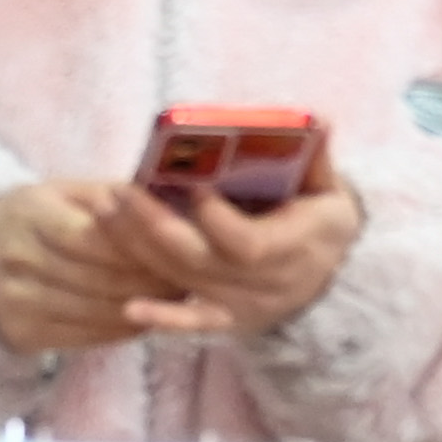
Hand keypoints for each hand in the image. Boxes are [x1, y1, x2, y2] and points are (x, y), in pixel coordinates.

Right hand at [0, 180, 160, 359]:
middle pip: (98, 278)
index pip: (92, 238)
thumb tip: (168, 213)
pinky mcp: (22, 331)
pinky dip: (122, 331)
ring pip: (96, 312)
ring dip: (143, 310)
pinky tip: (145, 319)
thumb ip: (116, 199)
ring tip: (174, 302)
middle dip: (150, 282)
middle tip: (188, 282)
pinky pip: (85, 336)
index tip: (177, 252)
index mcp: (29, 212)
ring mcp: (16, 299)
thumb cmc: (44, 216)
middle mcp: (16, 257)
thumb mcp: (70, 192)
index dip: (138, 249)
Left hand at [95, 171, 365, 340]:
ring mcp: (242, 304)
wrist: (338, 283)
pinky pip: (193, 322)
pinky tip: (129, 309)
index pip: (246, 243)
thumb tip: (320, 118)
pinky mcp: (227, 319)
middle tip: (119, 190)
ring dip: (138, 247)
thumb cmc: (325, 225)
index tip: (192, 182)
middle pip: (198, 258)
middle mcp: (262, 282)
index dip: (216, 218)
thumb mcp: (330, 191)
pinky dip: (162, 318)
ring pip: (182, 278)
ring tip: (103, 211)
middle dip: (153, 223)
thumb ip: (319, 157)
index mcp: (291, 247)